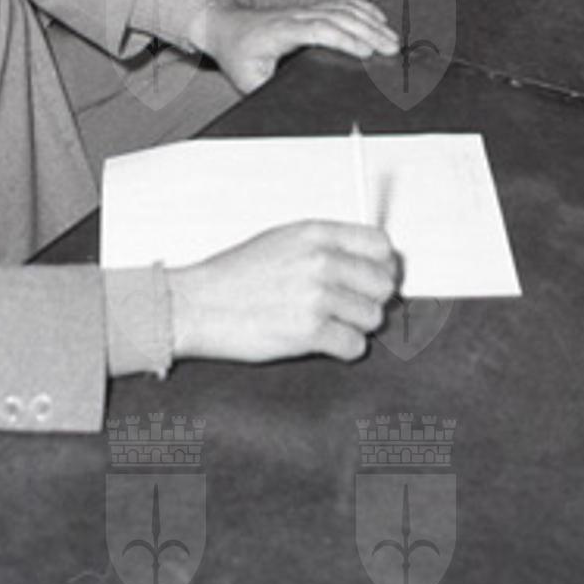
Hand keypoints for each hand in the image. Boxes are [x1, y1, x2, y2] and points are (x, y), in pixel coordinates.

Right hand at [166, 220, 397, 362]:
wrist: (200, 304)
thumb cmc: (236, 275)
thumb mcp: (282, 240)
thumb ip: (326, 246)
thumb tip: (367, 260)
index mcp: (316, 233)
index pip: (380, 244)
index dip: (384, 265)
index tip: (377, 277)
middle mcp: (321, 260)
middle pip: (383, 284)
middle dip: (372, 299)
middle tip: (352, 307)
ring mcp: (316, 296)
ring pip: (372, 318)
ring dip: (356, 326)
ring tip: (330, 324)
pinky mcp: (309, 332)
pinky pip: (354, 347)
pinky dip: (343, 349)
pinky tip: (322, 341)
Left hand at [187, 0, 398, 93]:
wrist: (225, 26)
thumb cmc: (236, 53)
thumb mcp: (246, 79)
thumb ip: (268, 89)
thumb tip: (292, 102)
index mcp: (281, 31)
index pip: (319, 30)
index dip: (345, 39)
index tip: (367, 52)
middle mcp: (296, 15)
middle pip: (339, 17)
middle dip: (368, 32)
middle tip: (392, 49)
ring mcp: (304, 9)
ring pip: (343, 9)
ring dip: (370, 22)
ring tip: (392, 39)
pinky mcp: (309, 9)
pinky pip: (340, 4)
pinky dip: (362, 9)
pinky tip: (377, 18)